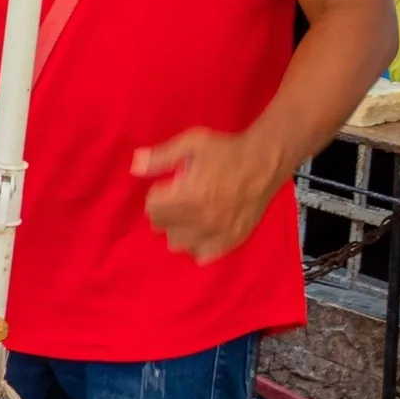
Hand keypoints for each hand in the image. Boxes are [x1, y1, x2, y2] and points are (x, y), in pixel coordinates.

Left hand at [133, 129, 284, 261]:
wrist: (265, 162)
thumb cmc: (226, 150)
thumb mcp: (191, 143)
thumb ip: (160, 157)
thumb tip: (135, 166)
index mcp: (190, 195)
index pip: (152, 209)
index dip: (155, 196)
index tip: (166, 187)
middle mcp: (203, 218)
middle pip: (163, 228)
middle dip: (164, 212)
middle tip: (176, 200)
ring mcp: (219, 232)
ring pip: (180, 244)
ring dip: (178, 230)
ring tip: (188, 215)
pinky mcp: (233, 239)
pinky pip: (204, 255)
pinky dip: (198, 246)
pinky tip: (200, 231)